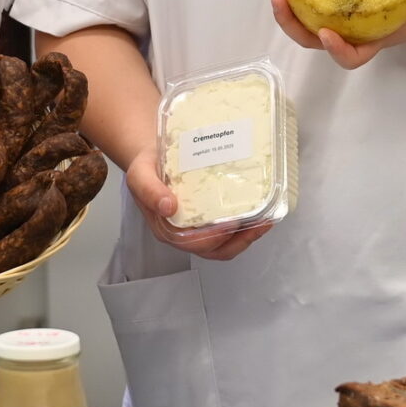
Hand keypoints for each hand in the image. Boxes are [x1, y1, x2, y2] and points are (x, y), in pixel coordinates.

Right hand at [125, 147, 269, 262]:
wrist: (153, 157)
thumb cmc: (147, 167)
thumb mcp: (139, 174)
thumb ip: (149, 190)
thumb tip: (168, 207)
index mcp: (166, 229)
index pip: (192, 243)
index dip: (214, 237)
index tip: (231, 223)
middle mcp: (184, 234)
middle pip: (214, 249)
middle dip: (239, 239)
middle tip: (259, 222)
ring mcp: (198, 228)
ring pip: (225, 245)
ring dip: (248, 237)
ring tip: (265, 221)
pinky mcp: (210, 220)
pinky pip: (230, 232)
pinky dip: (247, 228)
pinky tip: (260, 214)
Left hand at [264, 0, 405, 68]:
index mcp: (372, 41)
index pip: (351, 57)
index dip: (336, 51)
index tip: (328, 34)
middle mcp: (349, 34)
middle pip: (313, 40)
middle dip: (290, 22)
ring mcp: (338, 20)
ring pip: (302, 21)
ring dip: (282, 2)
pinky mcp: (332, 4)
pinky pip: (306, 0)